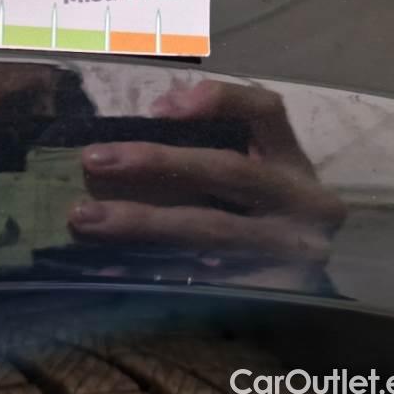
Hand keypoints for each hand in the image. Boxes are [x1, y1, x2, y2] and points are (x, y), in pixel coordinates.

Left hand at [69, 79, 345, 290]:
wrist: (308, 272)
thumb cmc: (268, 208)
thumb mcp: (259, 166)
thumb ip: (218, 134)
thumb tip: (160, 111)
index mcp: (294, 161)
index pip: (266, 112)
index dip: (218, 101)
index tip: (159, 108)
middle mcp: (303, 201)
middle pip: (228, 171)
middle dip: (155, 162)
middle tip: (93, 160)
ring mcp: (290, 251)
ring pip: (210, 229)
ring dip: (141, 222)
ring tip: (85, 217)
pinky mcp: (269, 292)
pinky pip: (200, 280)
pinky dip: (151, 272)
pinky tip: (108, 268)